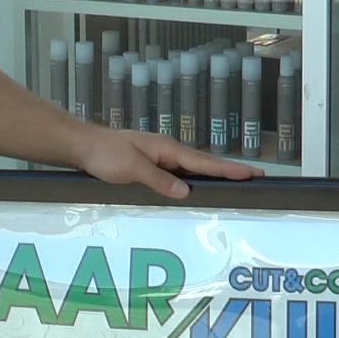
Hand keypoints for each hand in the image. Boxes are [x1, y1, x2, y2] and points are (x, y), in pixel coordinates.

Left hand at [73, 127, 258, 199]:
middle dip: (230, 171)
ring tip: (236, 184)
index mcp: (167, 149)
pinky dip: (193, 180)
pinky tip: (197, 189)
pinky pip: (178, 174)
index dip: (230, 169)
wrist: (81, 146)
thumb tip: (186, 191)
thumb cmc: (104, 154)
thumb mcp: (130, 167)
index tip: (255, 172)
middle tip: (257, 178)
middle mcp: (167, 152)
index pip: (205, 162)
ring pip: (193, 170)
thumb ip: (158, 180)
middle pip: (204, 164)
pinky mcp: (150, 165)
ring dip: (214, 176)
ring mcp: (159, 158)